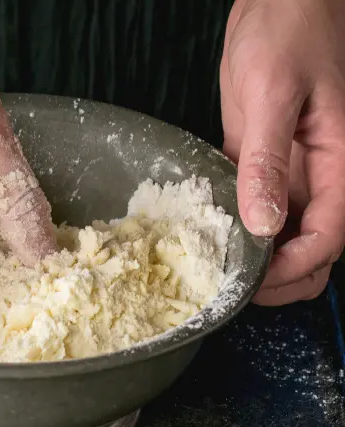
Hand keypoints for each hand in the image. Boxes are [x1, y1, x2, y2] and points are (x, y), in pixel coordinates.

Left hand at [221, 0, 344, 304]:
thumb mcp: (274, 95)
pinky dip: (238, 228)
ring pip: (284, 236)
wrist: (278, 4)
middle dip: (279, 279)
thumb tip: (263, 224)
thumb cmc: (287, 33)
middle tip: (231, 285)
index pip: (327, 240)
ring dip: (258, 259)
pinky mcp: (260, 162)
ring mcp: (290, 173)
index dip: (292, 269)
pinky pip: (255, 208)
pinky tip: (208, 233)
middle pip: (312, 251)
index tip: (250, 282)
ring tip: (215, 266)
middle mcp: (319, 178)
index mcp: (339, 165)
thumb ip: (269, 160)